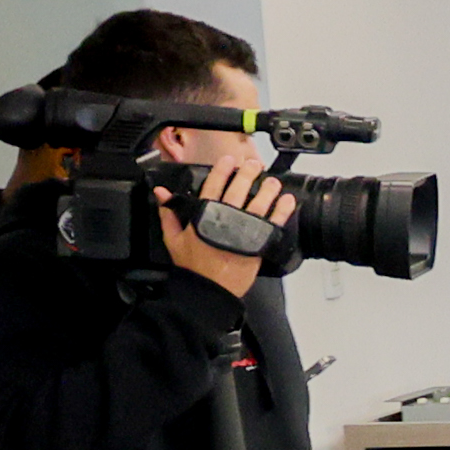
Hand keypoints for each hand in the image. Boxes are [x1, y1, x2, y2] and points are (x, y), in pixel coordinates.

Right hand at [166, 158, 293, 300]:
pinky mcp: (259, 242)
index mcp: (204, 215)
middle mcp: (226, 218)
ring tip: (272, 180)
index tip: (229, 160)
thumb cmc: (192, 266)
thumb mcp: (173, 238)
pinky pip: (274, 222)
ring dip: (267, 188)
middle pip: (239, 189)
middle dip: (248, 173)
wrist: (209, 289)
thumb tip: (161, 193)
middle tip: (254, 164)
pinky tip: (288, 200)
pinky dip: (282, 210)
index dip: (222, 170)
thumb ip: (169, 213)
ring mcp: (244, 230)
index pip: (213, 185)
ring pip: (259, 202)